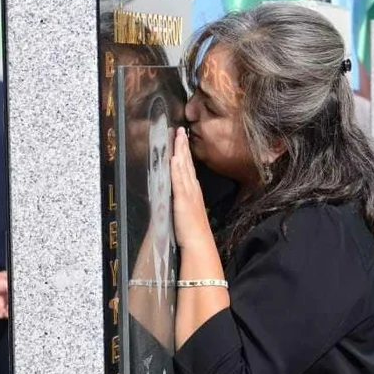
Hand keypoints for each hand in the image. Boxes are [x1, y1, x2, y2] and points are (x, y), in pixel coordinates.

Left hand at [170, 128, 213, 249]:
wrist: (198, 243)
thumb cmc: (192, 231)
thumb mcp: (187, 211)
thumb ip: (183, 199)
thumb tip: (178, 191)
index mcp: (193, 191)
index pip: (188, 167)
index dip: (184, 152)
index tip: (181, 139)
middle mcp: (192, 189)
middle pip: (187, 163)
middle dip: (183, 146)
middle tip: (180, 130)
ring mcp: (188, 193)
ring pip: (184, 168)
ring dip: (180, 152)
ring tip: (177, 137)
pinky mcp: (183, 200)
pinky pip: (179, 181)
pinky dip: (177, 169)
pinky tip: (174, 158)